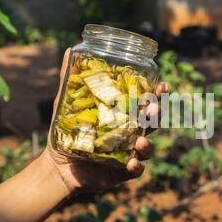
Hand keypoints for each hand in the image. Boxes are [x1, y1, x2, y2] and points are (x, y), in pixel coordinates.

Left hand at [42, 48, 168, 194]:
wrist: (58, 165)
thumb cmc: (66, 132)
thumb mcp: (65, 104)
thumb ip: (69, 79)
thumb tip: (67, 50)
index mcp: (123, 115)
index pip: (145, 102)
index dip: (157, 94)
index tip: (163, 85)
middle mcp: (130, 132)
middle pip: (152, 123)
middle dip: (157, 114)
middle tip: (153, 108)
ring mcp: (129, 152)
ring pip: (147, 146)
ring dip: (148, 143)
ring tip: (140, 141)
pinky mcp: (123, 171)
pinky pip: (136, 169)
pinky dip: (137, 166)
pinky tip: (131, 163)